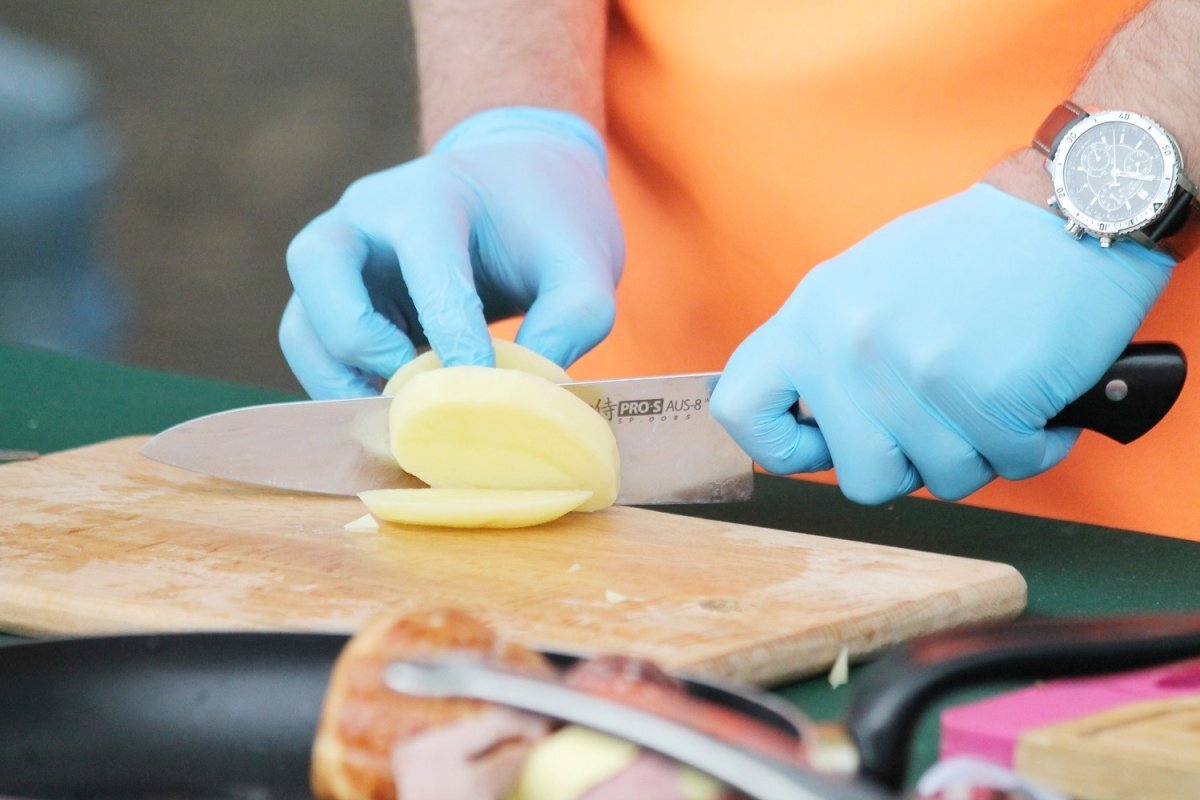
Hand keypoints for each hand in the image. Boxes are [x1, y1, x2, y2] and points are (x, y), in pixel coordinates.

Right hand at [279, 107, 623, 397]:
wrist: (520, 189)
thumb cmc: (551, 225)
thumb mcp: (585, 267)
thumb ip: (571, 323)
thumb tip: (526, 397)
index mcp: (434, 193)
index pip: (426, 264)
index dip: (452, 336)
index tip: (483, 391)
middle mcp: (369, 214)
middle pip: (317, 262)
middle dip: (357, 337)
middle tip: (410, 387)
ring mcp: (342, 254)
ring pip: (302, 320)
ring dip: (340, 378)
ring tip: (401, 418)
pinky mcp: (335, 298)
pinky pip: (313, 348)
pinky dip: (343, 388)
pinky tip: (395, 413)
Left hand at [711, 183, 1173, 503]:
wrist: (1068, 207)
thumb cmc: (974, 253)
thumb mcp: (867, 284)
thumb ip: (831, 354)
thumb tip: (816, 429)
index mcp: (811, 316)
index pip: (739, 407)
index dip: (780, 448)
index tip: (826, 445)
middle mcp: (850, 344)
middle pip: (862, 479)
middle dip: (913, 466)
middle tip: (945, 422)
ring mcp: (914, 369)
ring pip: (943, 480)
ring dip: (982, 452)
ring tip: (997, 395)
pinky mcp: (985, 390)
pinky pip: (1010, 466)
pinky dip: (1034, 444)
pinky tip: (1037, 396)